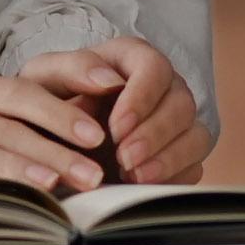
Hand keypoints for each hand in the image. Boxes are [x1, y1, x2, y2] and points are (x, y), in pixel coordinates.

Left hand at [16, 37, 209, 185]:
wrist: (55, 133)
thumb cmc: (52, 97)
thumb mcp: (48, 76)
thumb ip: (74, 69)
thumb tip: (107, 79)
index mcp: (133, 58)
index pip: (154, 68)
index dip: (141, 98)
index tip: (115, 128)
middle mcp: (163, 86)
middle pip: (181, 104)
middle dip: (154, 134)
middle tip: (123, 159)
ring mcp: (176, 122)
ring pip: (196, 136)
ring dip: (168, 159)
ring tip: (133, 177)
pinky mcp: (181, 156)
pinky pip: (194, 167)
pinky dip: (173, 178)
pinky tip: (144, 186)